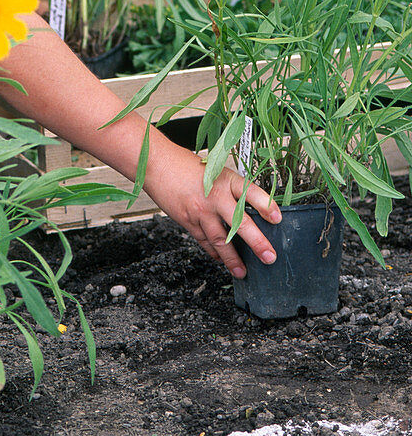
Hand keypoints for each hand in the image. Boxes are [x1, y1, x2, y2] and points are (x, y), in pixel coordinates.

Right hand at [145, 139, 280, 277]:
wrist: (157, 164)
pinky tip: (220, 259)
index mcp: (226, 179)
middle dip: (256, 242)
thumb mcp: (215, 171)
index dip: (266, 205)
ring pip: (220, 239)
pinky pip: (204, 241)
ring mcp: (200, 210)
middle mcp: (215, 196)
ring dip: (233, 258)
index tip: (278, 218)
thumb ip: (232, 189)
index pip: (251, 192)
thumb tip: (250, 210)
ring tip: (242, 271)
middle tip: (269, 256)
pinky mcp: (187, 220)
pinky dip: (213, 252)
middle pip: (239, 222)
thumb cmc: (186, 165)